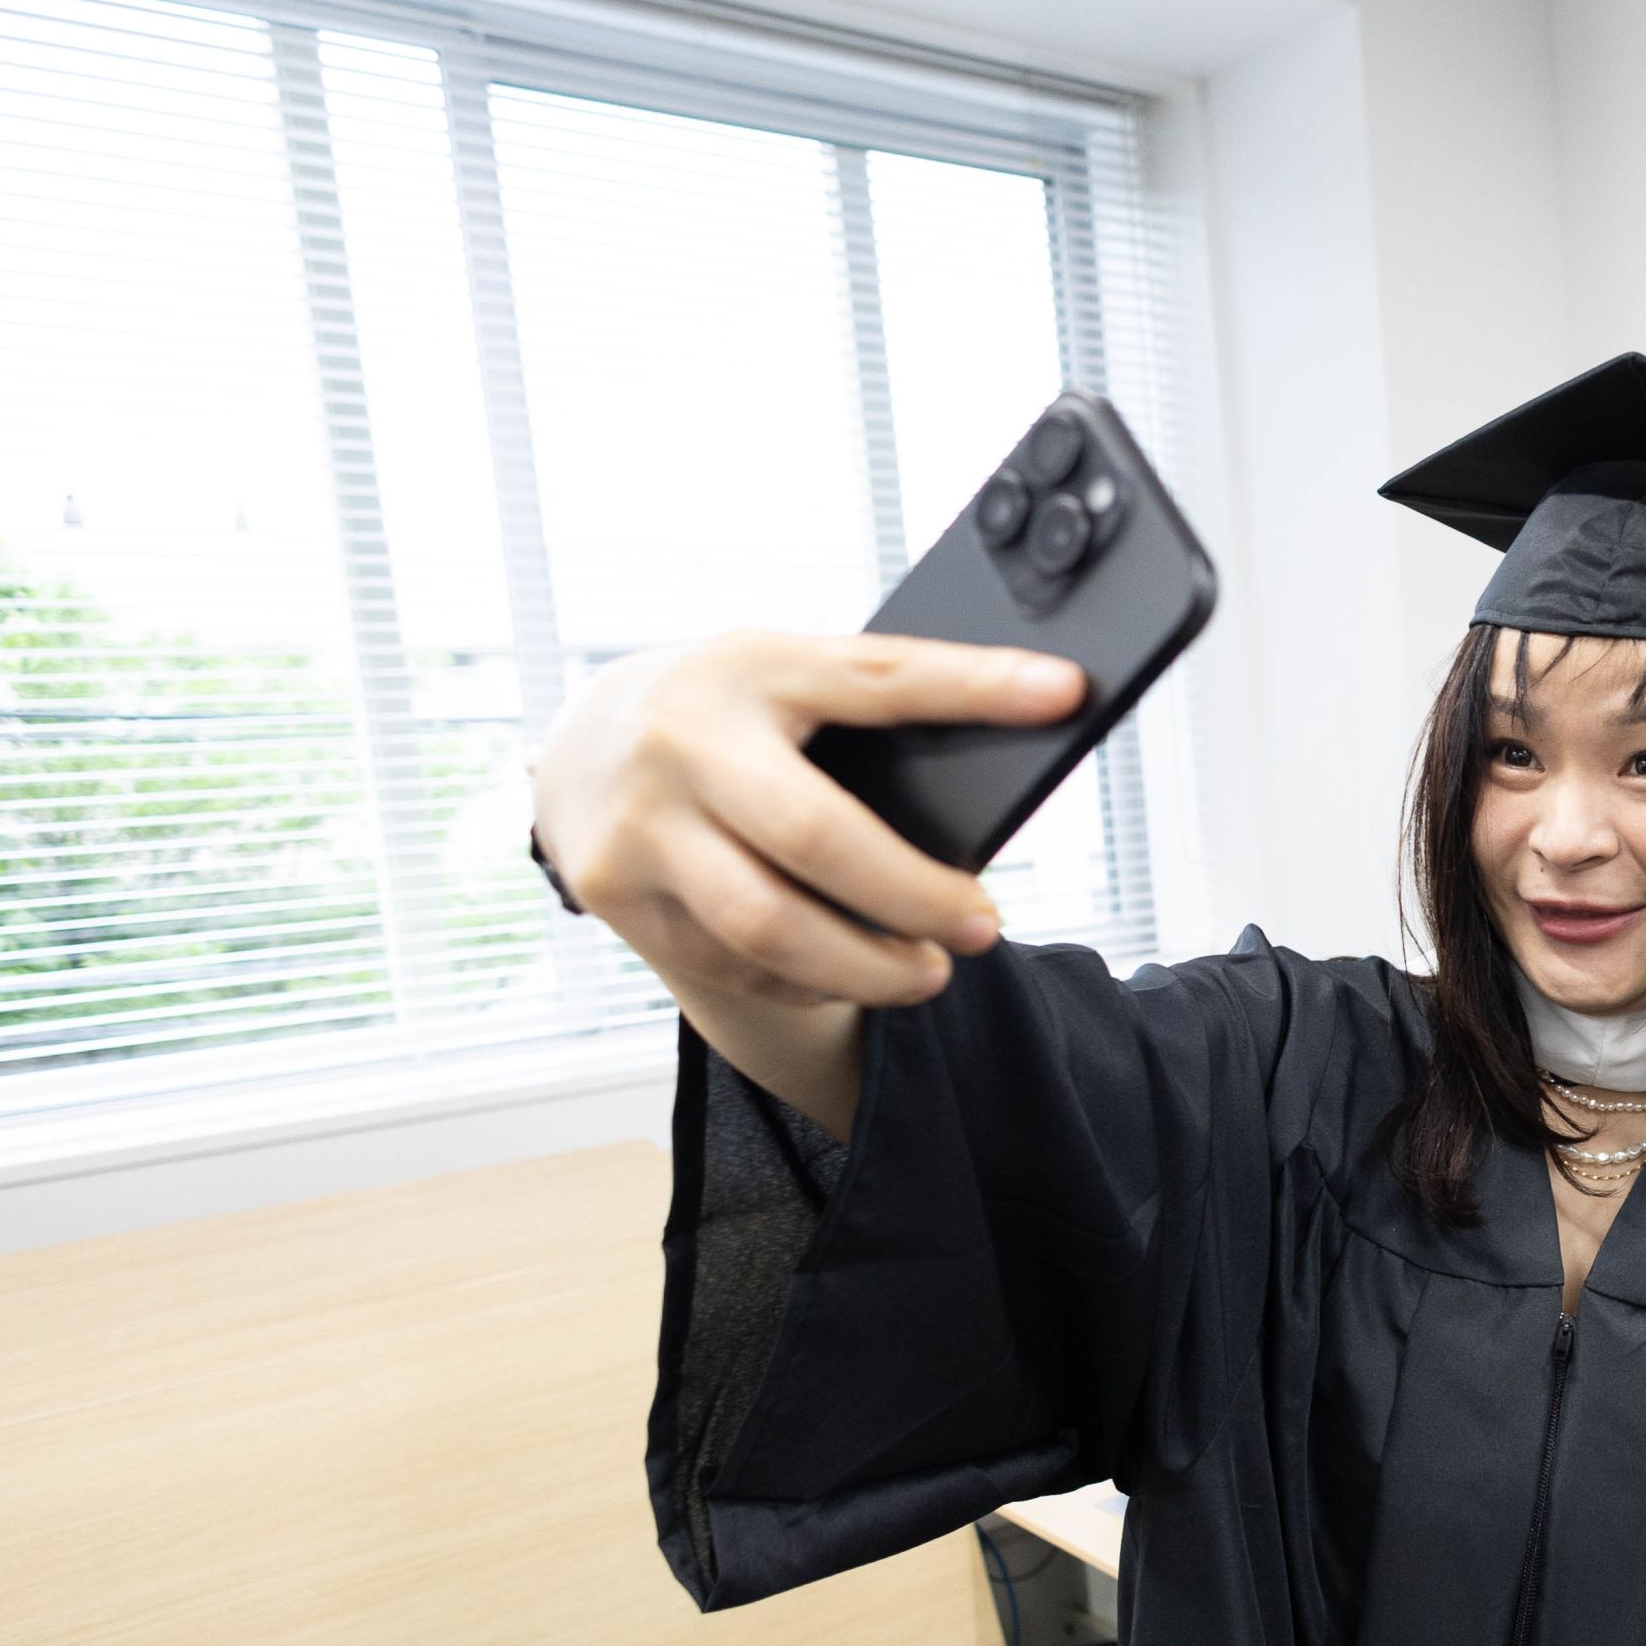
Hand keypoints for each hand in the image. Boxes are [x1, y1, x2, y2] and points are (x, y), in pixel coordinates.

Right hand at [531, 630, 1081, 1009]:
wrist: (580, 743)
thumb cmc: (723, 711)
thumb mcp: (784, 680)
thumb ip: (868, 715)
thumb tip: (1002, 761)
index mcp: (750, 666)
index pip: (877, 677)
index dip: (975, 686)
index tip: (1064, 693)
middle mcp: (683, 740)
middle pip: (818, 838)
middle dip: (916, 896)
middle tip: (983, 925)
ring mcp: (639, 823)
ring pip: (770, 928)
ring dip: (866, 967)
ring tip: (928, 972)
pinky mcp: (615, 895)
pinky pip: (732, 963)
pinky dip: (802, 980)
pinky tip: (840, 973)